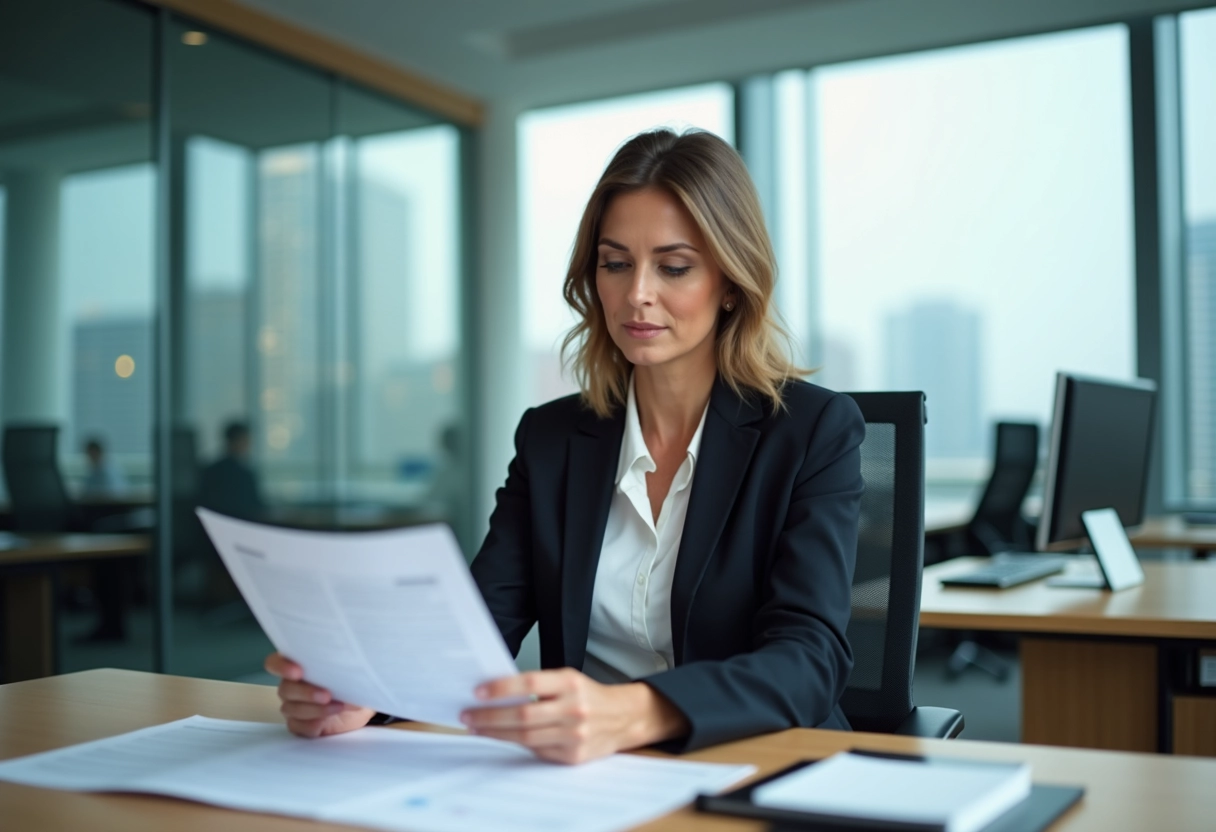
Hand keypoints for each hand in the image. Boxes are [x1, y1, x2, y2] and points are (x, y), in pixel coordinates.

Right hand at [265, 653, 375, 738]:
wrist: (361, 705)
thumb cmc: (353, 682)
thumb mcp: (353, 674)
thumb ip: (345, 672)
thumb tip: (347, 678)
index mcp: (299, 664)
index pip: (275, 663)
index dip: (281, 666)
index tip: (297, 671)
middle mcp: (292, 685)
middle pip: (285, 688)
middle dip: (305, 692)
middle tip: (326, 695)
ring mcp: (293, 706)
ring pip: (291, 709)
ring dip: (315, 709)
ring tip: (338, 707)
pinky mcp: (300, 724)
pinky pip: (298, 726)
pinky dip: (312, 724)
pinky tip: (327, 721)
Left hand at [460, 668, 687, 764]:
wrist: (622, 718)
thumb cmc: (588, 695)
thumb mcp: (568, 680)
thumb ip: (538, 686)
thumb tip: (496, 693)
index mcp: (571, 683)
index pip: (530, 683)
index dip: (502, 688)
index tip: (478, 692)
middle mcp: (574, 708)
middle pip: (524, 714)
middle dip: (490, 716)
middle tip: (468, 715)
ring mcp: (574, 735)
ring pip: (526, 737)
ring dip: (497, 733)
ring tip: (477, 728)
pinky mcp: (573, 756)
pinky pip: (537, 751)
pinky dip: (517, 744)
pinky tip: (503, 737)